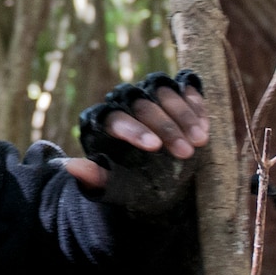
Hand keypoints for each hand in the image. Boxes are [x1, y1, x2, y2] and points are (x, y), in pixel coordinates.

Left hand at [66, 74, 208, 194]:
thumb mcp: (114, 187)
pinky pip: (184, 88)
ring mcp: (150, 93)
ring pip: (164, 92)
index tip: (155, 148)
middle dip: (167, 128)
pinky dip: (196, 104)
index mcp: (104, 122)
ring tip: (200, 141)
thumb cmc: (131, 184)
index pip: (116, 119)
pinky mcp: (174, 92)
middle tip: (186, 153)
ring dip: (184, 116)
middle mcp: (125, 102)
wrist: (159, 183)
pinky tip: (205, 125)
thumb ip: (94, 178)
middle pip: (143, 104)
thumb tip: (70, 166)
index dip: (136, 131)